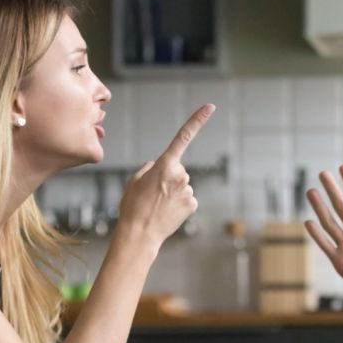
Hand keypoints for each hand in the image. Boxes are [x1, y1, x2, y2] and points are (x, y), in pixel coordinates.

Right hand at [116, 104, 214, 249]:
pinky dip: (178, 203)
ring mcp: (188, 190)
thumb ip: (150, 167)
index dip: (197, 120)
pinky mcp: (193, 203)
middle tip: (152, 193)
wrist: (139, 234)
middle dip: (167, 177)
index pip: (183, 137)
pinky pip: (186, 198)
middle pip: (177, 169)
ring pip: (182, 184)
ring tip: (158, 204)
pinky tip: (167, 212)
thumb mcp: (134, 180)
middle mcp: (180, 175)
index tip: (210, 107)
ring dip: (172, 191)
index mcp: (164, 165)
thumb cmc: (133, 206)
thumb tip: (161, 167)